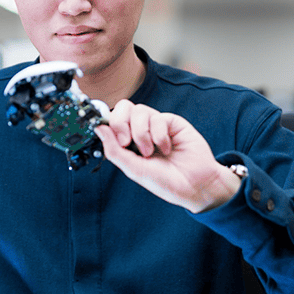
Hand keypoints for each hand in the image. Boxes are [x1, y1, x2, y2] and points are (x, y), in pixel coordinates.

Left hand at [95, 100, 241, 213]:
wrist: (194, 185)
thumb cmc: (165, 181)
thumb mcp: (134, 169)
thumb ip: (114, 150)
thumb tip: (98, 128)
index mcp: (129, 142)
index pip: (112, 121)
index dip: (107, 122)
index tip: (105, 131)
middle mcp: (141, 130)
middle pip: (123, 108)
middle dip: (120, 123)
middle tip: (126, 142)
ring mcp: (156, 125)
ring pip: (139, 111)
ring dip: (141, 133)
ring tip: (150, 152)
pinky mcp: (172, 122)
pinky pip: (158, 117)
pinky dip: (159, 135)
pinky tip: (166, 148)